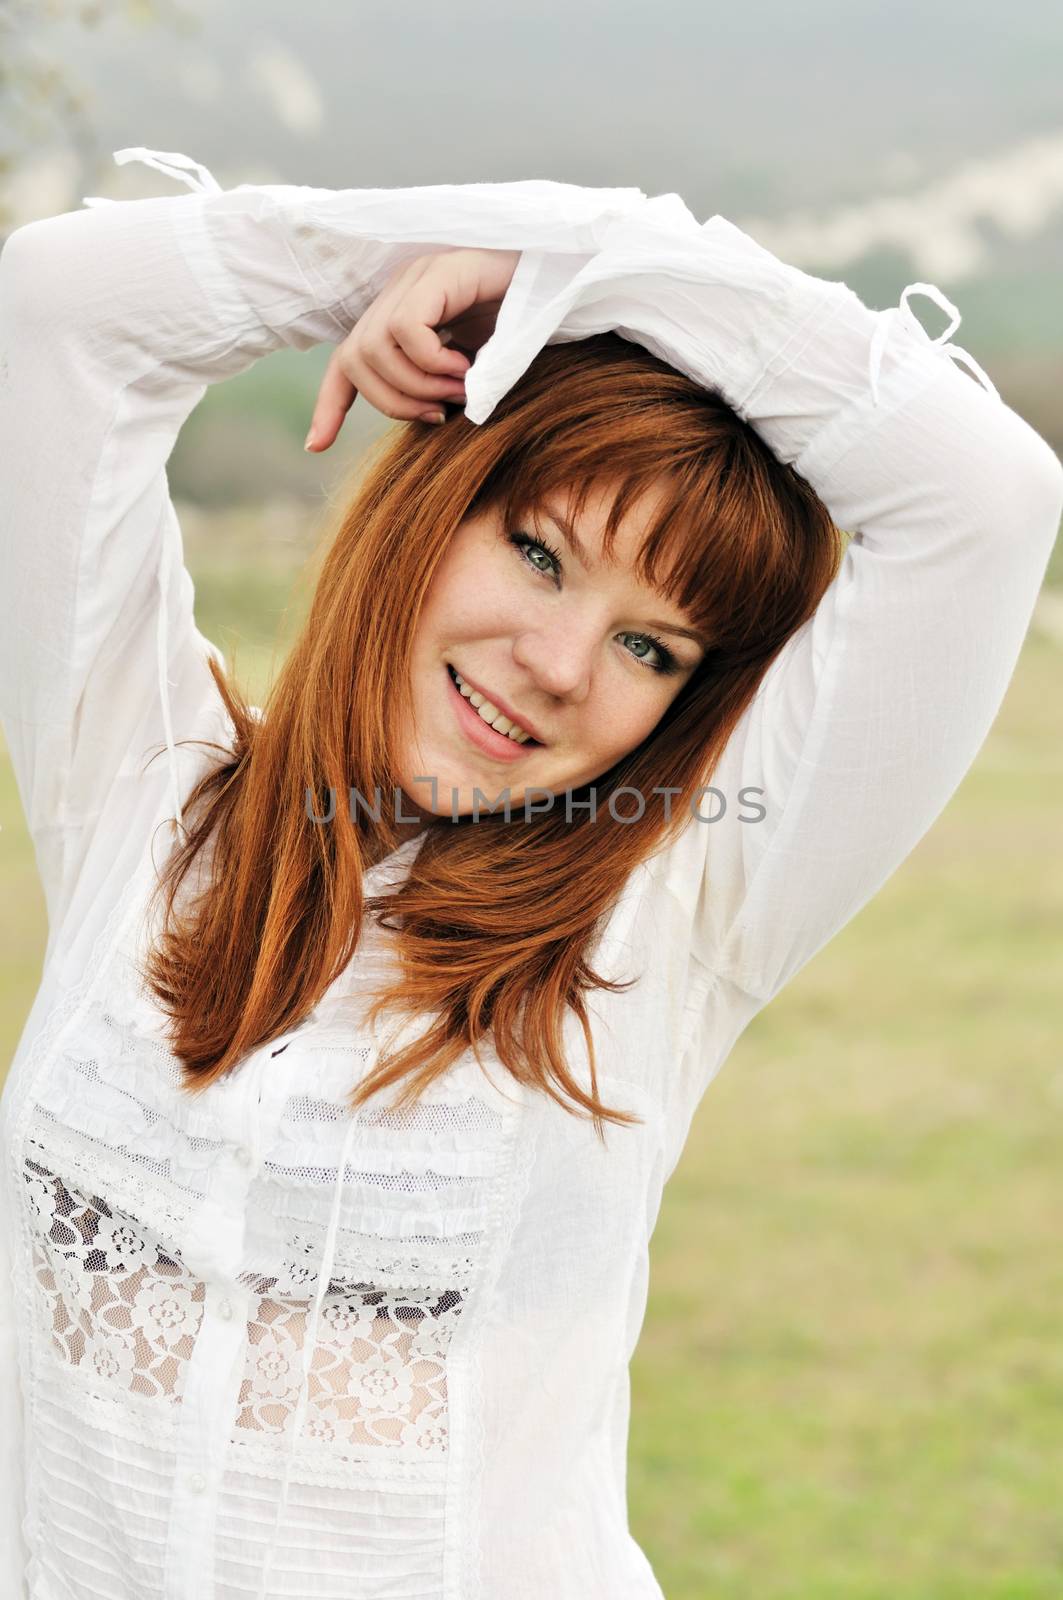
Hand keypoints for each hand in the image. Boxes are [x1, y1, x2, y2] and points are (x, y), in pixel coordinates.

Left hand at [304, 247, 520, 449]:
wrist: (569, 284)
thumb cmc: (527, 330)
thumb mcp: (474, 370)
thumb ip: (443, 387)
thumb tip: (427, 419)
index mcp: (401, 315)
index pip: (347, 360)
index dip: (330, 404)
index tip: (317, 445)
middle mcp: (400, 292)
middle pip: (354, 360)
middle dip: (394, 403)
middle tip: (442, 413)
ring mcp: (416, 279)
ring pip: (375, 348)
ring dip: (419, 385)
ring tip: (461, 390)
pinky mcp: (437, 273)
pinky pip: (407, 330)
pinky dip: (432, 362)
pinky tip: (466, 367)